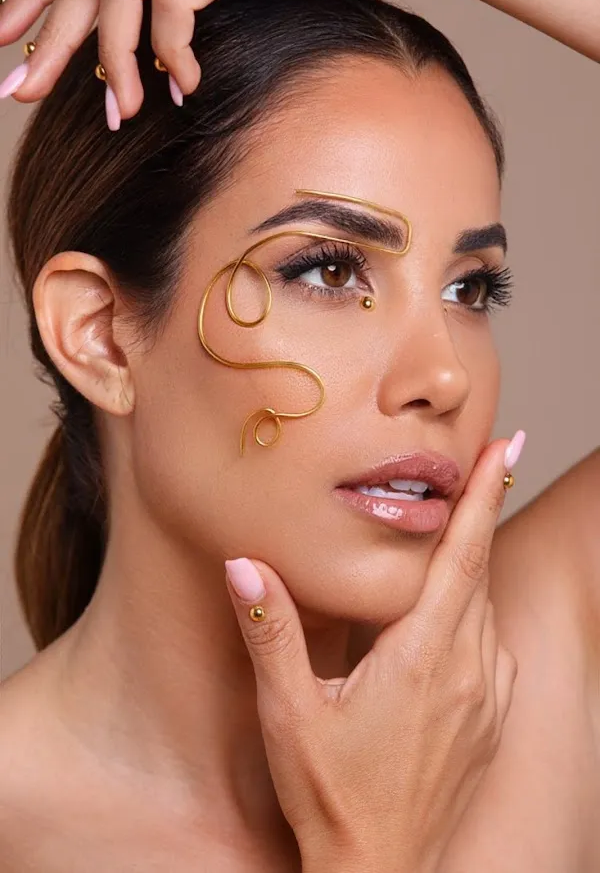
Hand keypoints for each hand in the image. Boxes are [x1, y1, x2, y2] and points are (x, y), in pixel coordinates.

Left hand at [0, 0, 407, 117]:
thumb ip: (179, 9)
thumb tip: (152, 64)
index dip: (36, 1)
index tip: (8, 42)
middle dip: (45, 38)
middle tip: (17, 88)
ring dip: (114, 63)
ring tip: (121, 115)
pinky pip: (173, 7)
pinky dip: (172, 54)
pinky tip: (184, 89)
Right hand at [225, 436, 522, 872]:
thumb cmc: (333, 794)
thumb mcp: (290, 712)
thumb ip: (271, 631)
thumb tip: (243, 564)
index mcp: (426, 654)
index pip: (461, 554)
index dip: (482, 495)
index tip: (503, 445)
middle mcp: (471, 668)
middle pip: (478, 570)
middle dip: (480, 512)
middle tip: (484, 460)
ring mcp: (490, 696)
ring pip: (486, 606)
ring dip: (474, 562)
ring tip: (459, 528)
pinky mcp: (493, 719)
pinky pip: (493, 645)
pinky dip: (475, 611)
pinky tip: (453, 615)